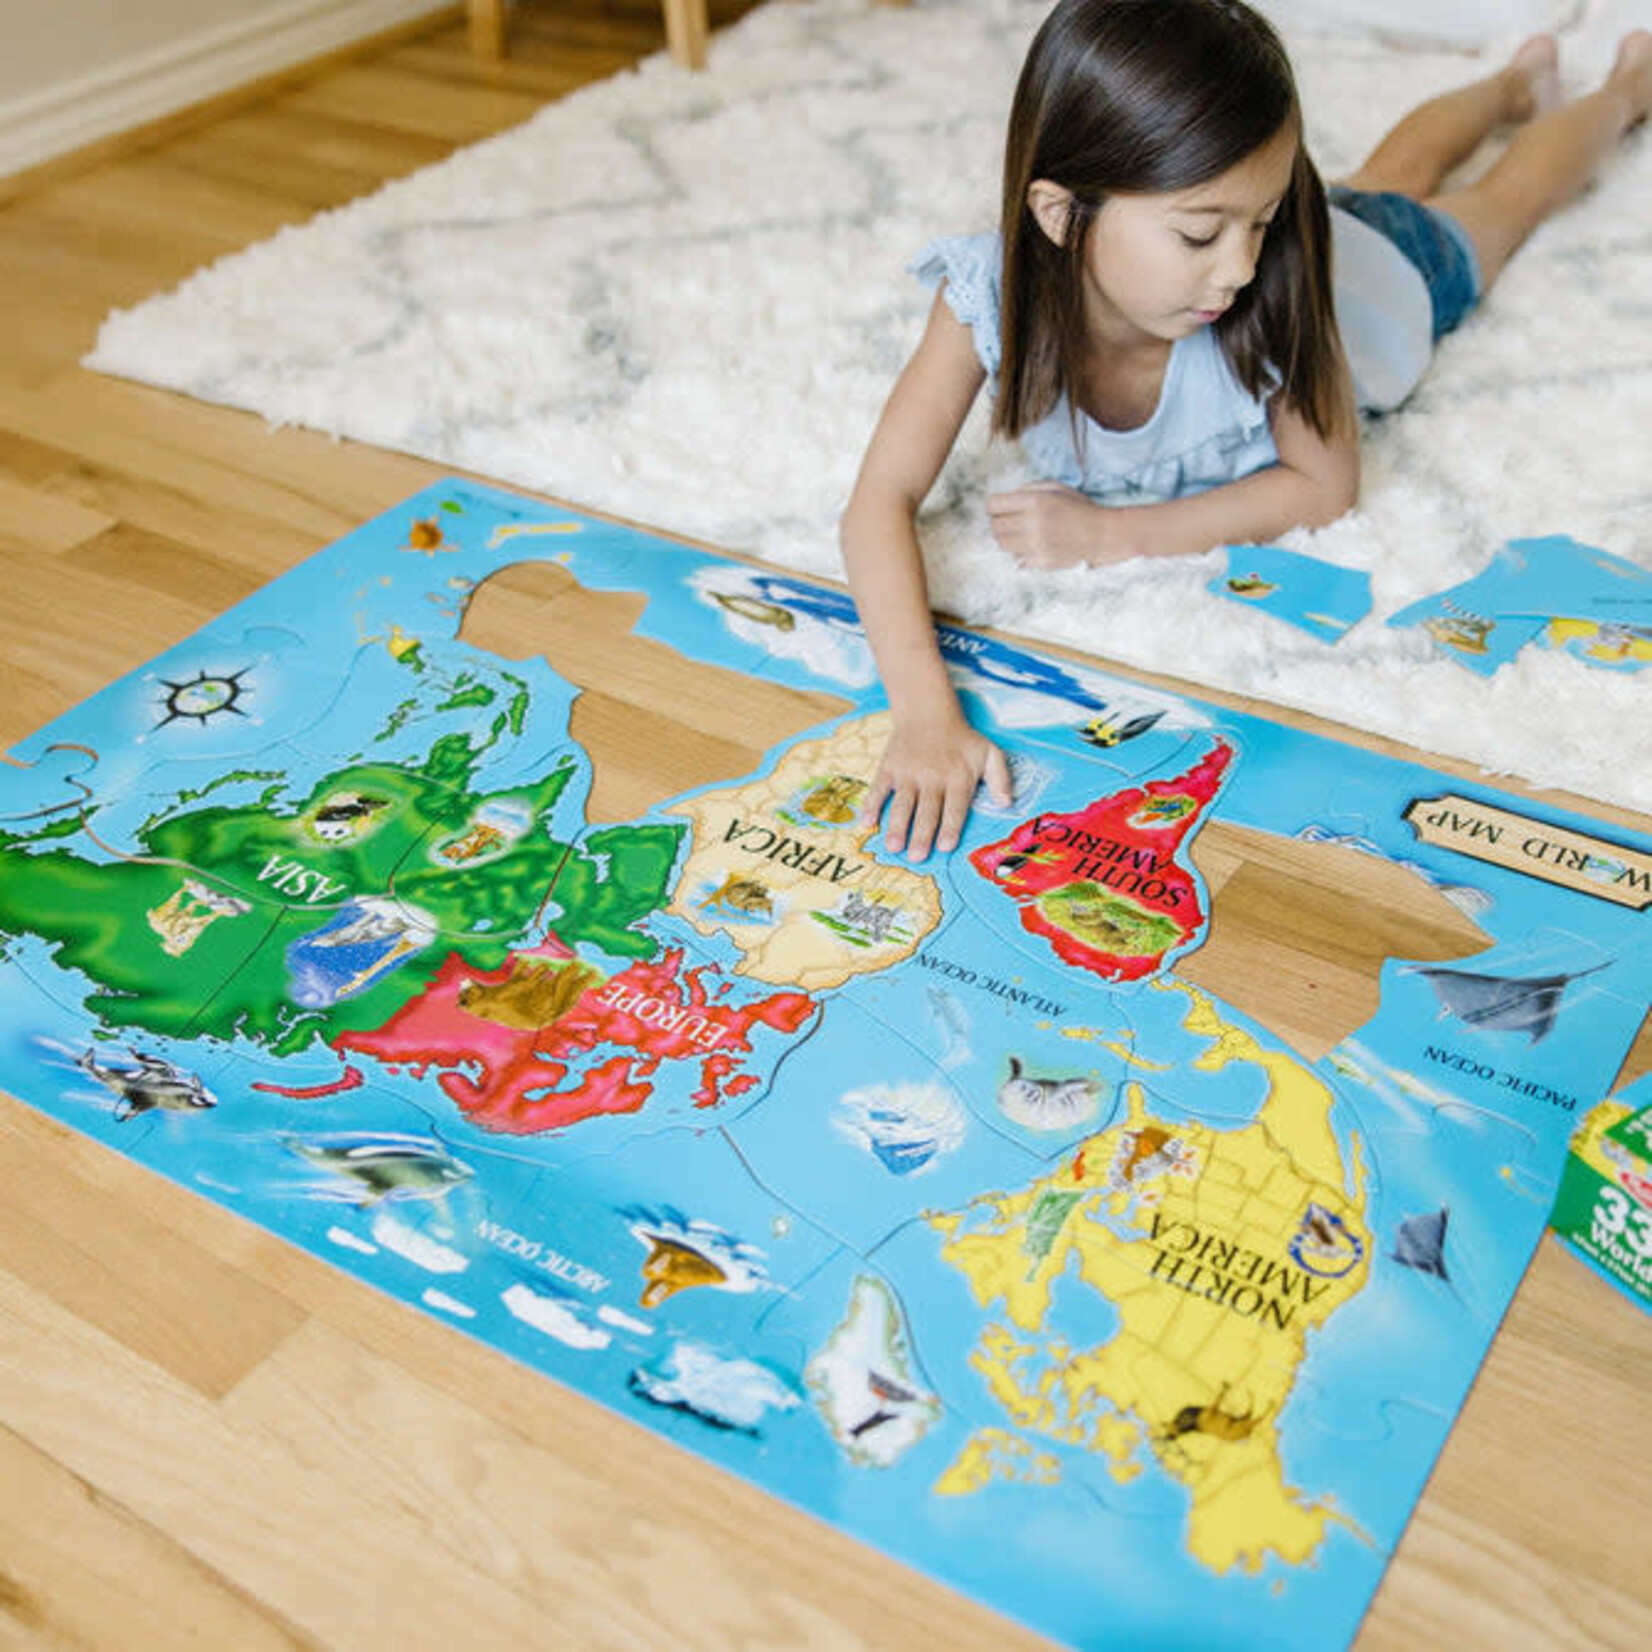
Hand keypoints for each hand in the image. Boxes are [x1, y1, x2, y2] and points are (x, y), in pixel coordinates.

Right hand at [863, 712, 1013, 862]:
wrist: (928, 712)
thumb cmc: (962, 740)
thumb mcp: (990, 753)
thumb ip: (1001, 779)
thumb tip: (1006, 804)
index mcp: (957, 778)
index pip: (954, 807)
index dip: (950, 827)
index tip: (944, 847)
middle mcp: (932, 778)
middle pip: (927, 811)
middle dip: (921, 835)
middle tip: (916, 857)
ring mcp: (908, 774)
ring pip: (903, 804)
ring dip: (897, 826)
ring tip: (893, 847)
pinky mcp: (890, 768)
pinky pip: (879, 789)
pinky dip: (872, 805)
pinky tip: (866, 823)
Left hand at [986, 481, 1140, 568]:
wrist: (1101, 533)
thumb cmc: (1078, 507)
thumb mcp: (1055, 488)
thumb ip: (1028, 489)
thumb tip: (1004, 500)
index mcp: (1035, 502)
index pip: (993, 505)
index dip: (995, 505)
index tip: (1001, 507)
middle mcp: (1032, 524)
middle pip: (995, 526)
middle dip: (999, 521)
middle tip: (1011, 520)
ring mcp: (1036, 546)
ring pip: (1002, 544)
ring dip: (1007, 537)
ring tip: (1021, 532)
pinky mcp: (1041, 562)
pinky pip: (1017, 558)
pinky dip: (1021, 552)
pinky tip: (1034, 544)